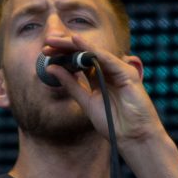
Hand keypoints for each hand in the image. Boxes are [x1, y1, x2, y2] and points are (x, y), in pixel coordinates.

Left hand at [43, 34, 165, 146]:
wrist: (132, 137)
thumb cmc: (112, 123)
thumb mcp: (86, 102)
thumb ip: (71, 85)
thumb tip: (51, 68)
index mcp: (99, 78)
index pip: (79, 61)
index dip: (63, 55)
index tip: (45, 52)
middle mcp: (109, 71)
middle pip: (85, 54)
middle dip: (66, 46)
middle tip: (47, 41)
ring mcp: (119, 71)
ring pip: (94, 52)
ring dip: (74, 45)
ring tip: (56, 41)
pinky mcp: (127, 73)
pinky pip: (106, 58)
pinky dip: (91, 49)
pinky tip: (77, 42)